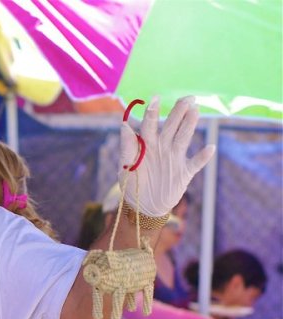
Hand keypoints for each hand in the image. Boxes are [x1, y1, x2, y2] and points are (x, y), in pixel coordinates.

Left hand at [119, 95, 214, 215]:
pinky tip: (210, 148)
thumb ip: (126, 147)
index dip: (153, 111)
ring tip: (195, 111)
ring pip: (184, 138)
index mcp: (146, 144)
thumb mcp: (125, 166)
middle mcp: (162, 147)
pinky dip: (203, 157)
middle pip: (172, 125)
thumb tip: (124, 125)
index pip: (150, 124)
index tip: (155, 98)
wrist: (143, 205)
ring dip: (190, 125)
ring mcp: (174, 158)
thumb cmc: (132, 183)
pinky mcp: (184, 173)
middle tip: (188, 98)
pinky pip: (196, 163)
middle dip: (179, 110)